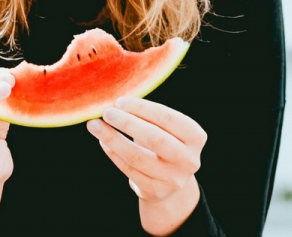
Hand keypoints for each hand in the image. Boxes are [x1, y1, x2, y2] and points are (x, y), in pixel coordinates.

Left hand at [87, 97, 206, 203]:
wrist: (171, 181)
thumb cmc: (166, 143)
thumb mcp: (168, 129)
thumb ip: (149, 116)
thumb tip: (116, 102)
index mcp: (195, 137)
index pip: (168, 118)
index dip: (142, 108)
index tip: (120, 101)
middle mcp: (188, 159)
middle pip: (155, 139)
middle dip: (128, 123)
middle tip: (106, 112)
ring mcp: (172, 178)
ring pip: (137, 157)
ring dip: (113, 139)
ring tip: (95, 126)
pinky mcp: (155, 190)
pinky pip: (128, 170)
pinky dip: (113, 154)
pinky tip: (103, 142)